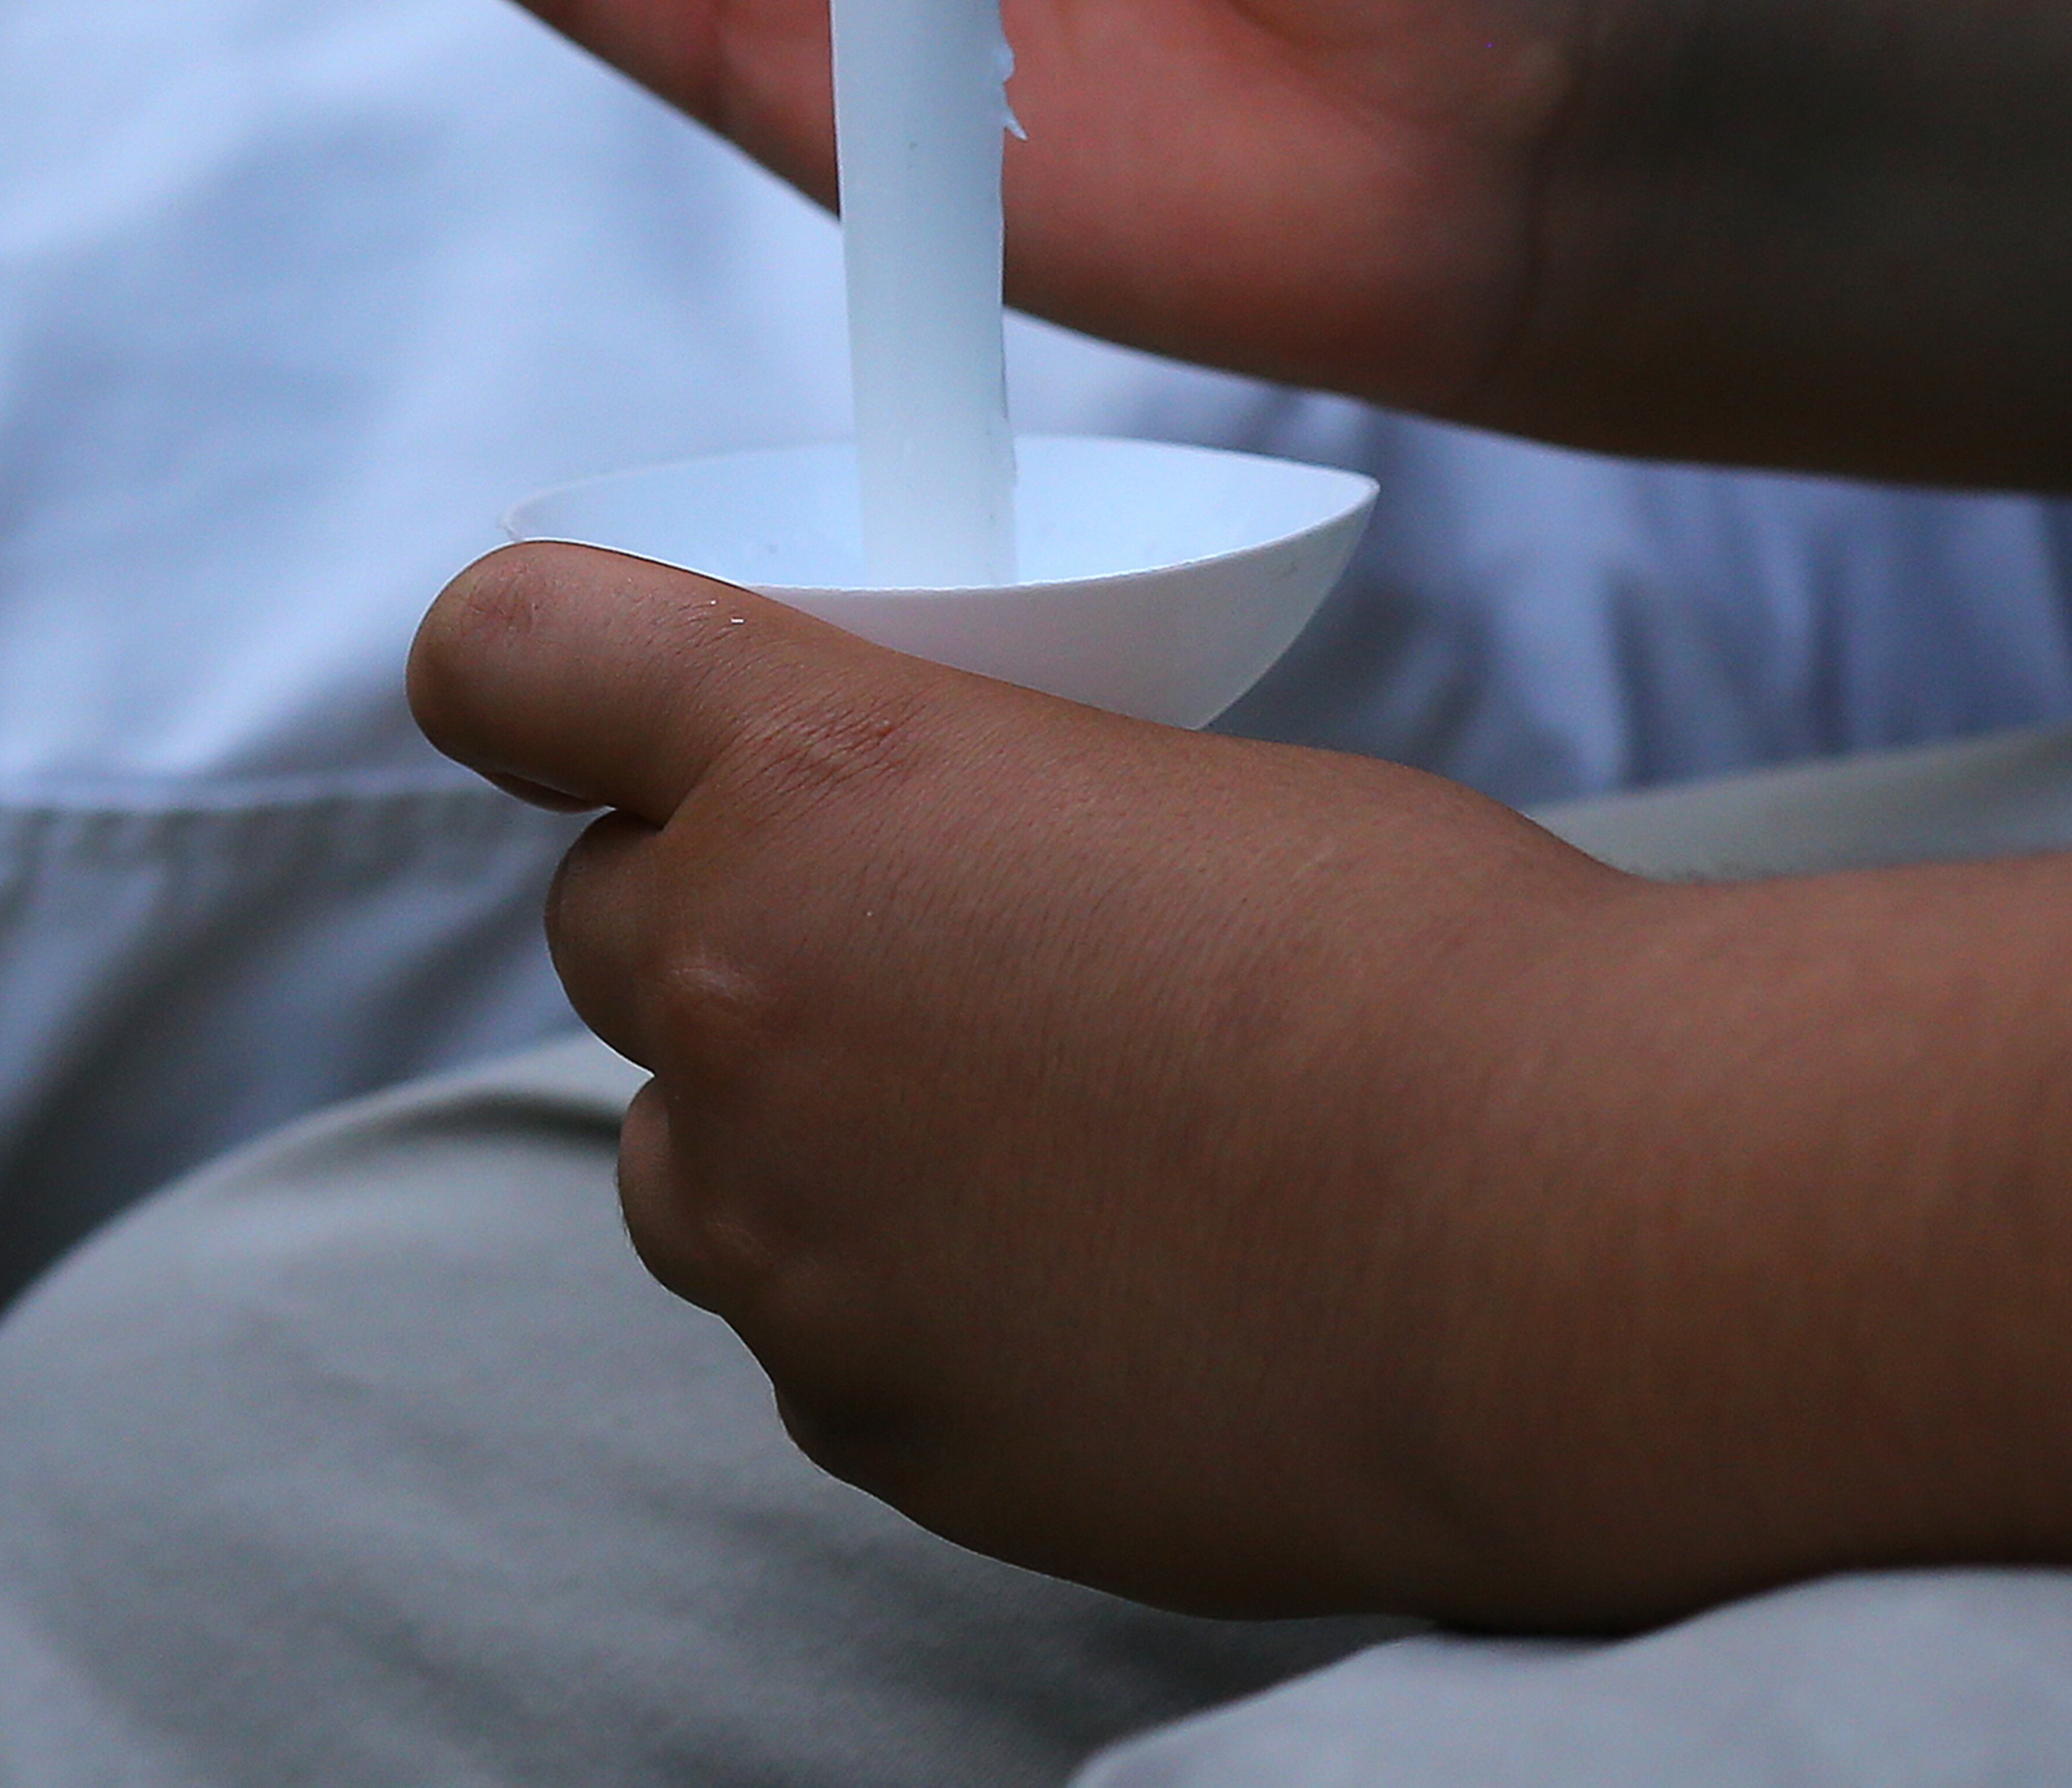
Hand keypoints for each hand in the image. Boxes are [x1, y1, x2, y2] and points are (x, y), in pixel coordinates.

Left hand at [414, 542, 2071, 1626]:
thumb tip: (916, 857)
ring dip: (784, 1110)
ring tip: (1011, 1116)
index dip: (530, 663)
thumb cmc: (1413, 951)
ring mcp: (786, 1237)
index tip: (576, 694)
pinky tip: (1070, 1263)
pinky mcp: (864, 1413)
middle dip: (714, 905)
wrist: (1563, 1233)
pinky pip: (802, 1313)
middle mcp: (745, 997)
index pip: (509, 657)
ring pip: (685, 1147)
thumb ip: (950, 805)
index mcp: (817, 775)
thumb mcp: (1142, 774)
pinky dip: (885, 1276)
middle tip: (899, 921)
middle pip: (601, 917)